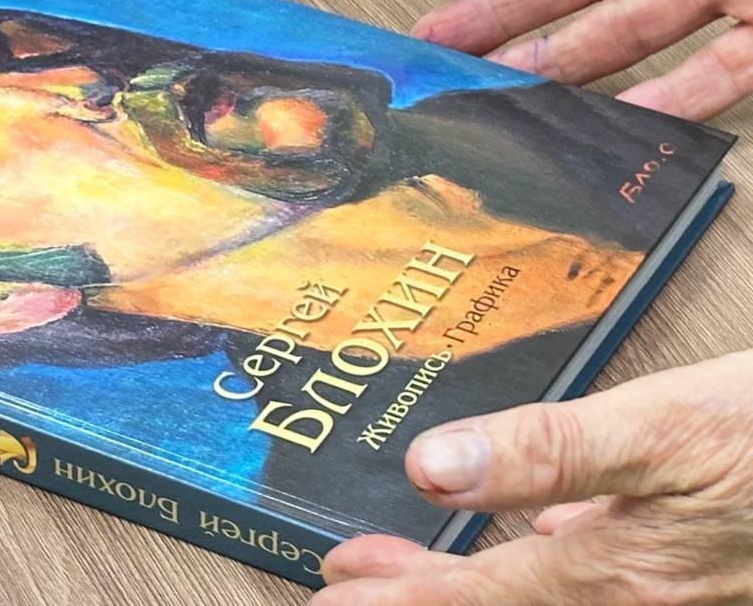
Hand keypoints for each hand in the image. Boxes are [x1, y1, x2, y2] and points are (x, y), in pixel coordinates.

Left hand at [312, 351, 752, 604]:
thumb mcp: (665, 429)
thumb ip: (547, 451)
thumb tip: (435, 468)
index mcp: (616, 575)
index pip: (473, 601)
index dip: (396, 602)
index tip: (329, 599)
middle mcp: (636, 598)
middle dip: (414, 599)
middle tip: (341, 586)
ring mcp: (666, 588)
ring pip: (538, 595)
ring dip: (464, 583)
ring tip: (403, 566)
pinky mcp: (687, 565)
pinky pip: (588, 576)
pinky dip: (532, 567)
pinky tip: (535, 544)